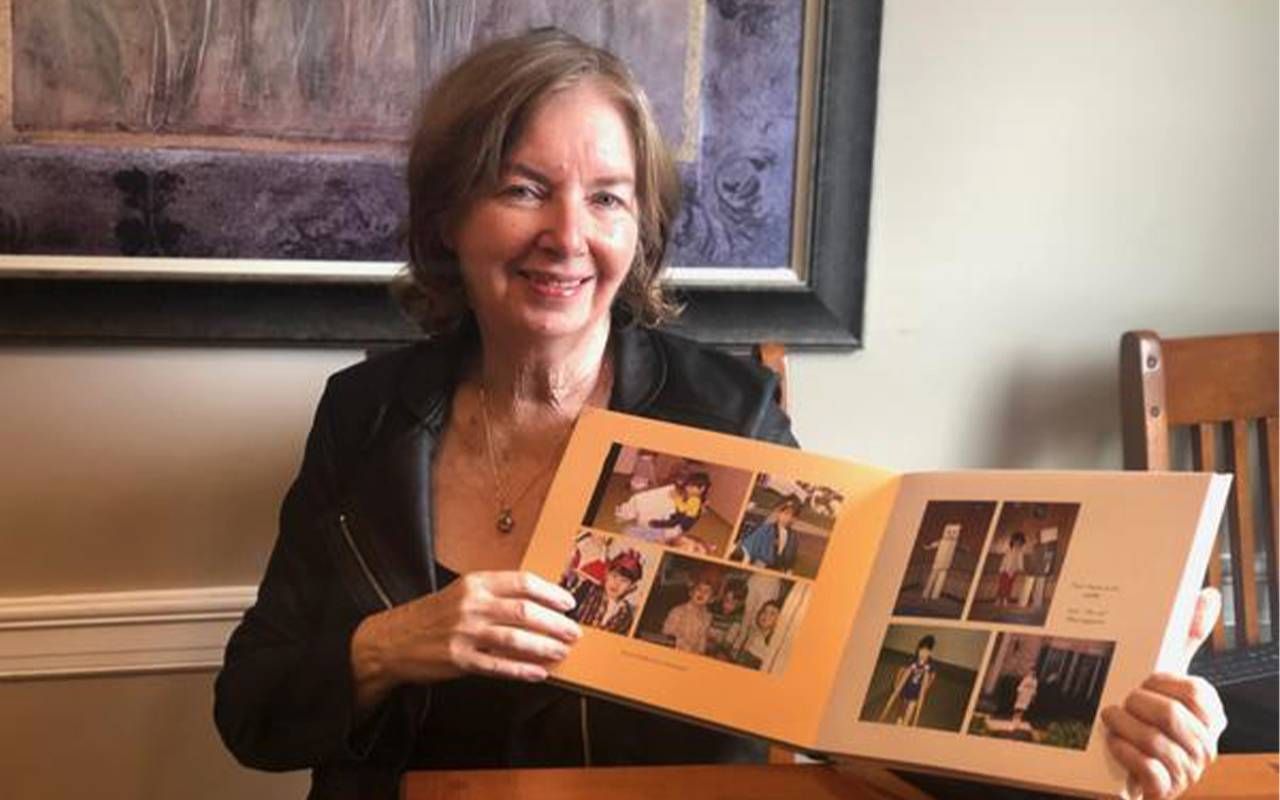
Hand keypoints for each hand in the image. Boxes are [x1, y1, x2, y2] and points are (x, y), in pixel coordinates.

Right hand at [350, 571, 580, 710]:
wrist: (391, 640)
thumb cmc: (430, 616)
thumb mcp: (460, 593)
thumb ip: (493, 594)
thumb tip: (536, 603)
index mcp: (474, 583)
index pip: (522, 582)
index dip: (550, 593)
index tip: (568, 602)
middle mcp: (471, 605)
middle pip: (525, 611)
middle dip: (555, 622)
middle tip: (573, 631)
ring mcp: (465, 633)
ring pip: (515, 638)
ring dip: (545, 646)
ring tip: (562, 650)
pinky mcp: (459, 660)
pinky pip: (498, 666)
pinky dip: (522, 670)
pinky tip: (539, 672)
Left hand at [1102, 588, 1226, 798]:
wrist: (1126, 760)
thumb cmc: (1149, 714)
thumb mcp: (1165, 675)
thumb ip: (1186, 637)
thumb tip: (1206, 595)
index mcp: (1210, 716)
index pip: (1195, 693)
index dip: (1163, 683)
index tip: (1145, 679)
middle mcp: (1205, 745)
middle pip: (1171, 716)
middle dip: (1137, 704)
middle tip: (1122, 700)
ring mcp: (1187, 772)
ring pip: (1155, 742)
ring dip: (1123, 726)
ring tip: (1110, 717)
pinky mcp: (1164, 790)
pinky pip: (1146, 768)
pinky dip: (1123, 751)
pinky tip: (1112, 743)